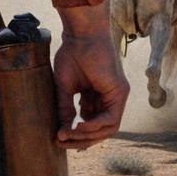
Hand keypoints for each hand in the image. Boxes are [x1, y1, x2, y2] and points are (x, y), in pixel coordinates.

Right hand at [52, 2, 127, 147]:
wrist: (81, 34)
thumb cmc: (72, 55)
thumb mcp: (65, 88)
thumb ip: (65, 109)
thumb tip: (61, 132)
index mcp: (96, 97)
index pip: (90, 125)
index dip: (75, 136)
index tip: (57, 139)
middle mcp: (109, 99)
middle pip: (100, 131)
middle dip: (80, 140)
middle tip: (61, 141)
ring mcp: (117, 96)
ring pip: (108, 129)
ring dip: (87, 136)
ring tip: (68, 132)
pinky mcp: (120, 91)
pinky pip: (112, 119)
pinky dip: (96, 126)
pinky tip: (80, 125)